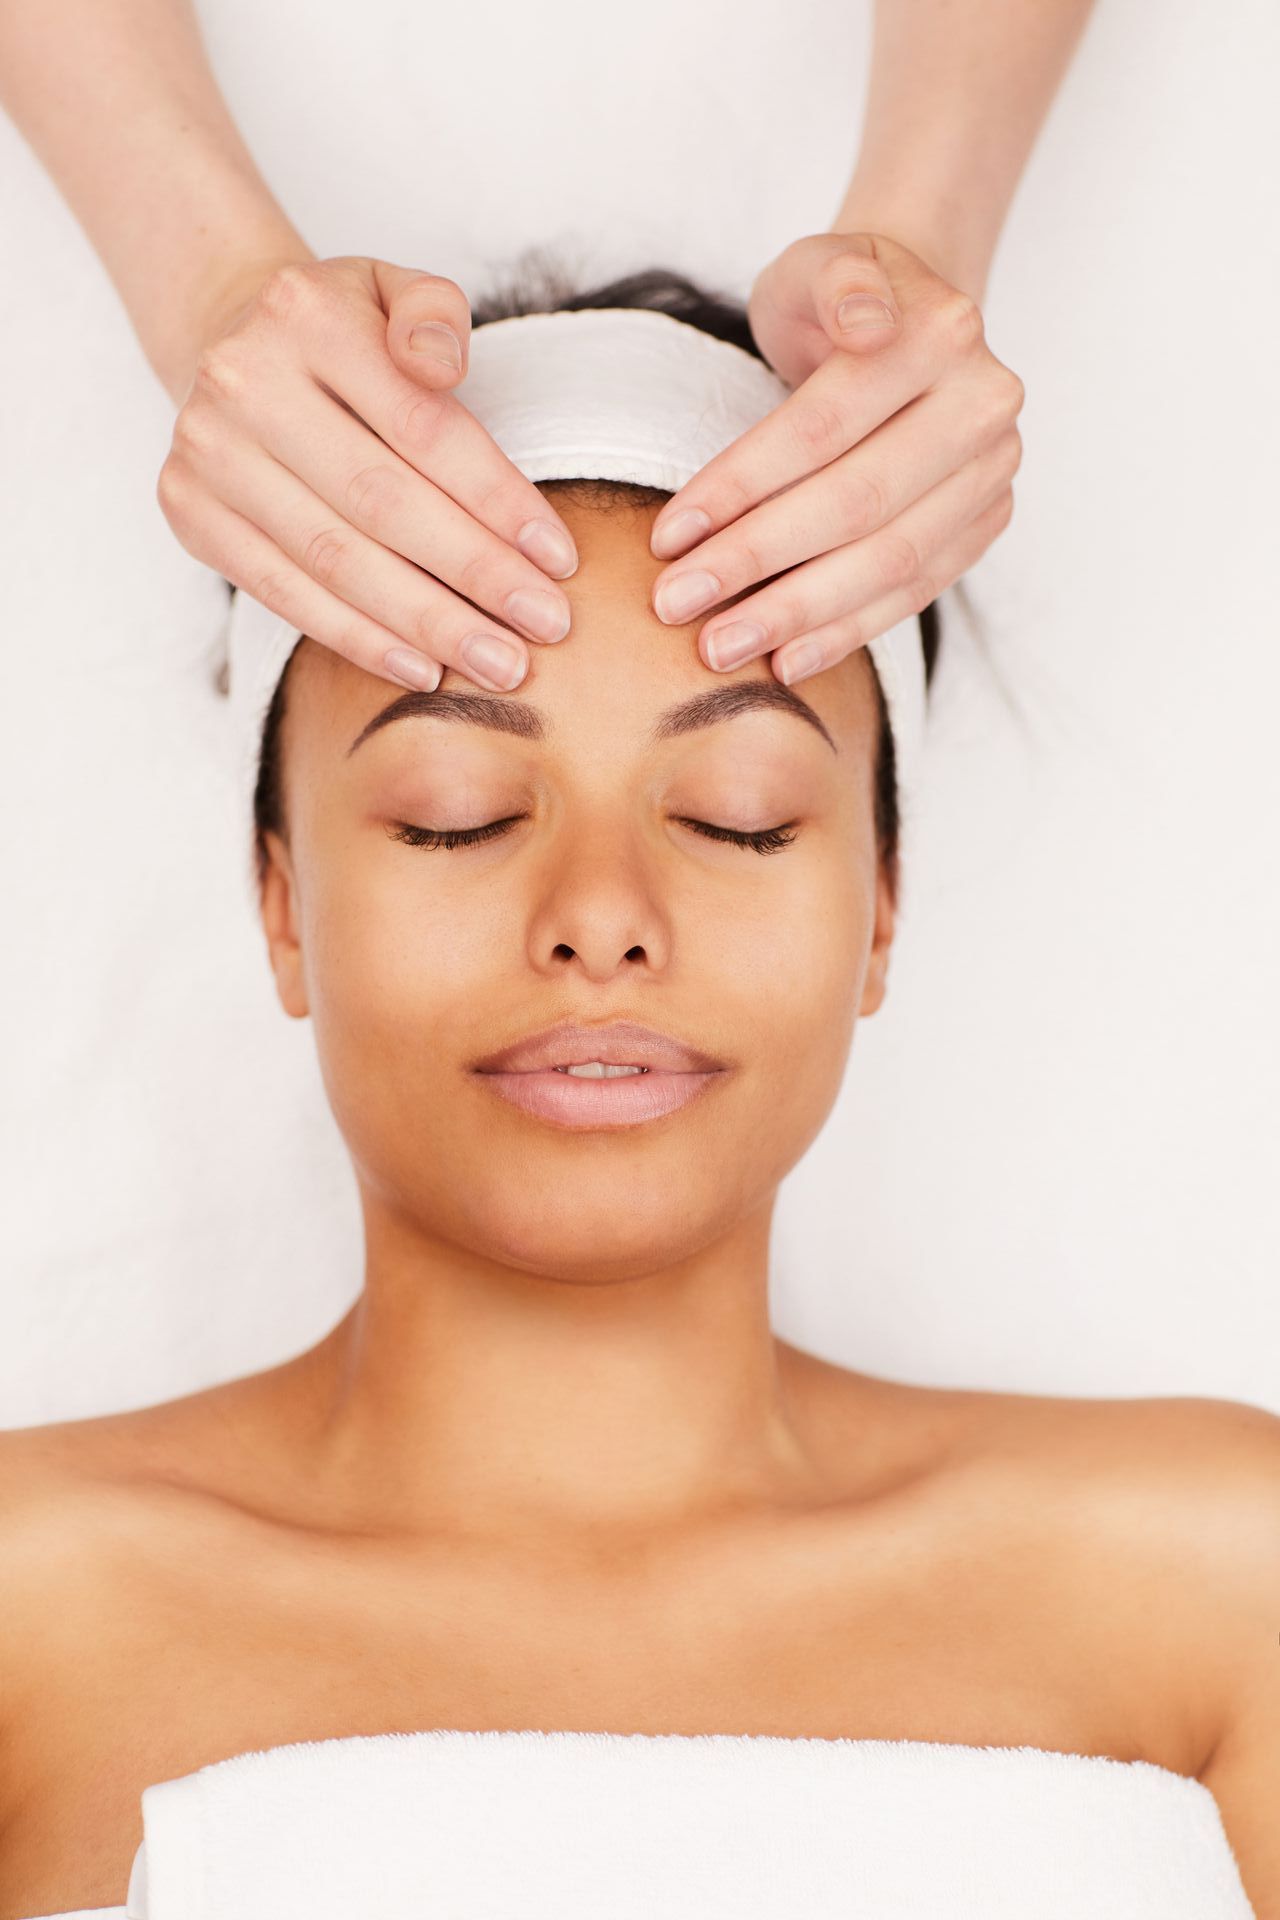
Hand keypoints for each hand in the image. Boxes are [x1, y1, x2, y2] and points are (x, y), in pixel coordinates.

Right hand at [157, 255, 581, 692]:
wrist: (228, 340)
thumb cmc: (343, 329)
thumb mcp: (394, 288)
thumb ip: (433, 315)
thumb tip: (440, 365)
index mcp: (305, 316)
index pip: (423, 427)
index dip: (496, 500)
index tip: (559, 560)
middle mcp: (244, 381)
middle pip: (381, 502)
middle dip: (475, 574)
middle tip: (546, 627)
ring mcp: (207, 452)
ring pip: (335, 560)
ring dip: (427, 622)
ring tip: (500, 663)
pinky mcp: (189, 512)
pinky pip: (284, 592)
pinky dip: (358, 638)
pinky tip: (422, 668)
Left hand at [646, 232, 1023, 682]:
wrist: (909, 321)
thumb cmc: (839, 298)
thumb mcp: (820, 263)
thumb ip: (838, 282)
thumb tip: (868, 323)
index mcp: (943, 333)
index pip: (822, 427)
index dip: (740, 485)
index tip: (665, 536)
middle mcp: (984, 405)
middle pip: (855, 503)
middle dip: (755, 563)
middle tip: (676, 606)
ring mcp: (993, 472)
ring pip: (888, 561)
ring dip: (797, 615)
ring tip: (720, 646)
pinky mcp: (986, 524)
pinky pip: (913, 593)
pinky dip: (846, 633)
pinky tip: (785, 662)